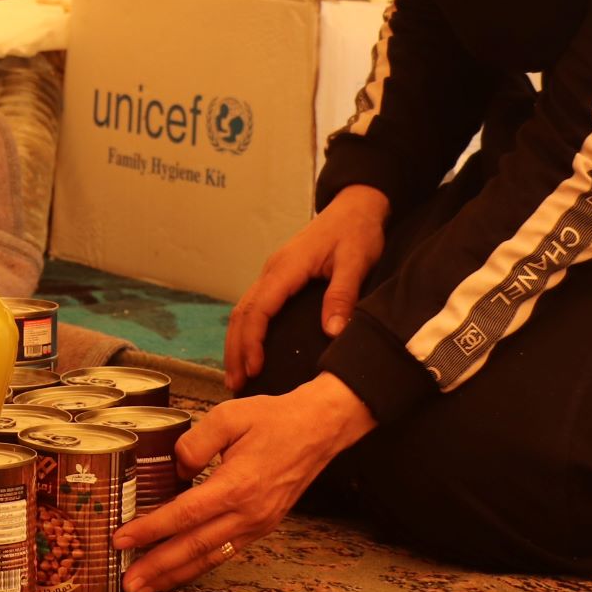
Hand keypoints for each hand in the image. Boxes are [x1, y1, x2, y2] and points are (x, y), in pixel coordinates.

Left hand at [113, 373, 376, 591]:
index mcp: (237, 485)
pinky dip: (199, 566)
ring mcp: (258, 524)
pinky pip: (226, 553)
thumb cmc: (273, 419)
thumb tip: (174, 470)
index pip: (184, 514)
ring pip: (210, 557)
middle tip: (127, 584)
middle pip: (194, 547)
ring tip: (147, 588)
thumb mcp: (228, 416)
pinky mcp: (262, 527)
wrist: (319, 429)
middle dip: (157, 568)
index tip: (121, 539)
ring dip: (175, 575)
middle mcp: (248, 513)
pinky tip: (180, 572)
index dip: (150, 530)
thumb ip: (194, 443)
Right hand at [225, 183, 387, 390]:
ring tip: (237, 375)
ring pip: (244, 310)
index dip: (251, 341)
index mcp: (287, 268)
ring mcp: (273, 273)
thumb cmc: (356, 231)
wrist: (356, 206)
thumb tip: (331, 332)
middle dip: (235, 350)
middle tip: (235, 384)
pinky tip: (251, 350)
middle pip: (242, 313)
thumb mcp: (355, 261)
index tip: (253, 369)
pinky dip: (247, 331)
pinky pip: (255, 306)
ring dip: (237, 343)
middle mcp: (273, 271)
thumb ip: (342, 295)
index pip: (258, 309)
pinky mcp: (280, 277)